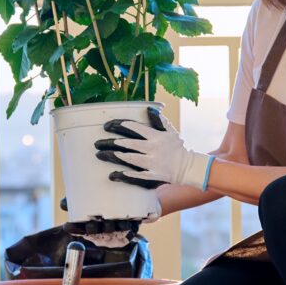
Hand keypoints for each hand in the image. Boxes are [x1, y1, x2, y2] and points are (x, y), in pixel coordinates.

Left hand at [94, 107, 212, 190]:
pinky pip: (138, 175)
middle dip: (113, 142)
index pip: (136, 128)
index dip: (122, 125)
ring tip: (102, 154)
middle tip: (98, 142)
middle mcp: (153, 149)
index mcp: (156, 137)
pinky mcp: (153, 175)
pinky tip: (115, 174)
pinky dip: (126, 174)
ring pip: (131, 159)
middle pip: (130, 144)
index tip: (109, 125)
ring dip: (116, 156)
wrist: (187, 166)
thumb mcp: (170, 132)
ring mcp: (153, 163)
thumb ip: (158, 121)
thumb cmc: (177, 147)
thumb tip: (149, 109)